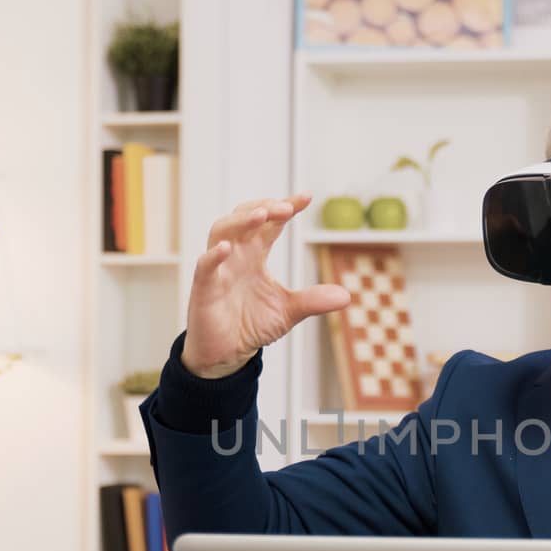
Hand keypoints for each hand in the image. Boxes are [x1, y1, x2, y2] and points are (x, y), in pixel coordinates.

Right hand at [181, 194, 350, 378]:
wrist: (226, 353)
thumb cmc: (251, 325)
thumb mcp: (288, 312)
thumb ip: (313, 301)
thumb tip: (346, 296)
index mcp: (255, 254)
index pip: (271, 224)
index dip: (286, 207)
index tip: (307, 197)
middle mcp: (236, 254)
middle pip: (245, 218)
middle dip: (264, 208)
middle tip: (286, 207)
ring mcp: (219, 268)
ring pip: (222, 230)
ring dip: (240, 221)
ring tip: (261, 215)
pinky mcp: (204, 288)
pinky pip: (204, 266)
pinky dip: (213, 256)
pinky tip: (225, 248)